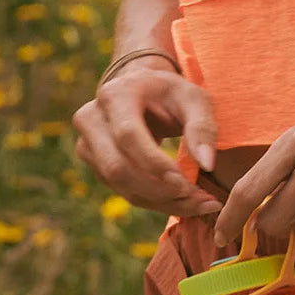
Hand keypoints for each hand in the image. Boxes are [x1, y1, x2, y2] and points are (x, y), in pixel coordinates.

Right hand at [72, 58, 223, 218]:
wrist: (145, 91)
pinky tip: (183, 201)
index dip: (154, 163)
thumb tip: (206, 164)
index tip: (187, 183)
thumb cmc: (172, 94)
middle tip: (201, 200)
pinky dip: (155, 201)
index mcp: (116, 94)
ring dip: (161, 201)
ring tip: (200, 203)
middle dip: (159, 190)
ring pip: (120, 185)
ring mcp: (87, 143)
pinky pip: (123, 191)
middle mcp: (92, 118)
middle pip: (117, 167)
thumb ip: (203, 126)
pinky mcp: (94, 164)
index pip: (128, 135)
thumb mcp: (194, 98)